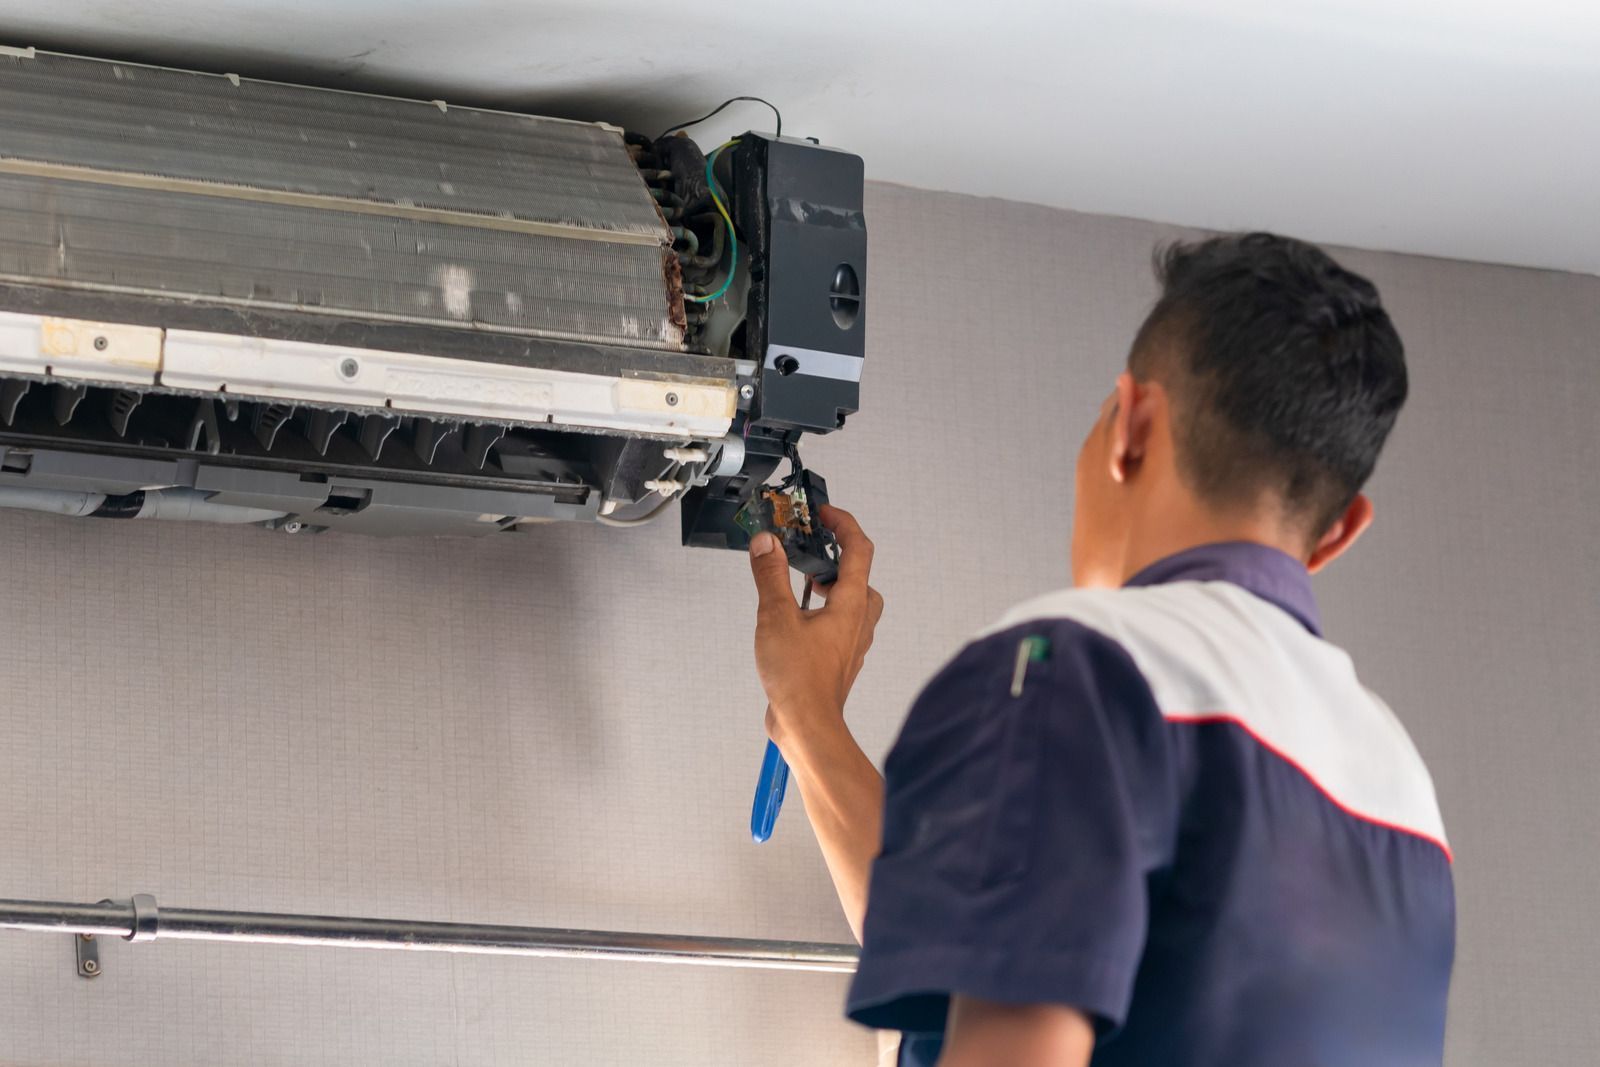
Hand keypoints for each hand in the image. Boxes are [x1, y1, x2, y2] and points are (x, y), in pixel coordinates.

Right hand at [749, 505, 884, 748]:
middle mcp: (858, 622)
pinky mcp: (837, 660)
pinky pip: (838, 626)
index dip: (843, 523)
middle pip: (859, 577)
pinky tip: (794, 620)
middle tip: (810, 551)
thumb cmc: (799, 680)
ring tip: (798, 585)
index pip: (859, 549)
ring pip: (851, 603)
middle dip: (836, 559)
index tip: (824, 514)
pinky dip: (821, 613)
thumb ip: (771, 576)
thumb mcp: (776, 617)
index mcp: (850, 604)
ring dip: (828, 588)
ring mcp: (850, 643)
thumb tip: (767, 544)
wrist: (807, 727)